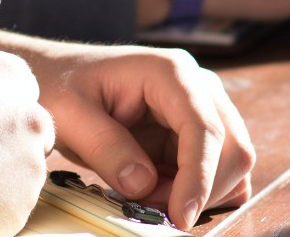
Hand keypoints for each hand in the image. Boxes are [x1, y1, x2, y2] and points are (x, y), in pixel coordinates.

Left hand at [0, 37, 254, 229]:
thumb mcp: (69, 114)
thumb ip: (106, 147)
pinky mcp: (196, 132)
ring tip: (146, 196)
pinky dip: (198, 192)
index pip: (204, 128)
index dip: (199, 177)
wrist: (57, 76)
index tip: (180, 217)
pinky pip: (218, 170)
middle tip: (150, 209)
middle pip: (232, 147)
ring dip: (198, 193)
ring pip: (231, 163)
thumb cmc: (61, 86)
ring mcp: (202, 108)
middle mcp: (198, 86)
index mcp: (170, 72)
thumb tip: (143, 184)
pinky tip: (161, 193)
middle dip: (200, 190)